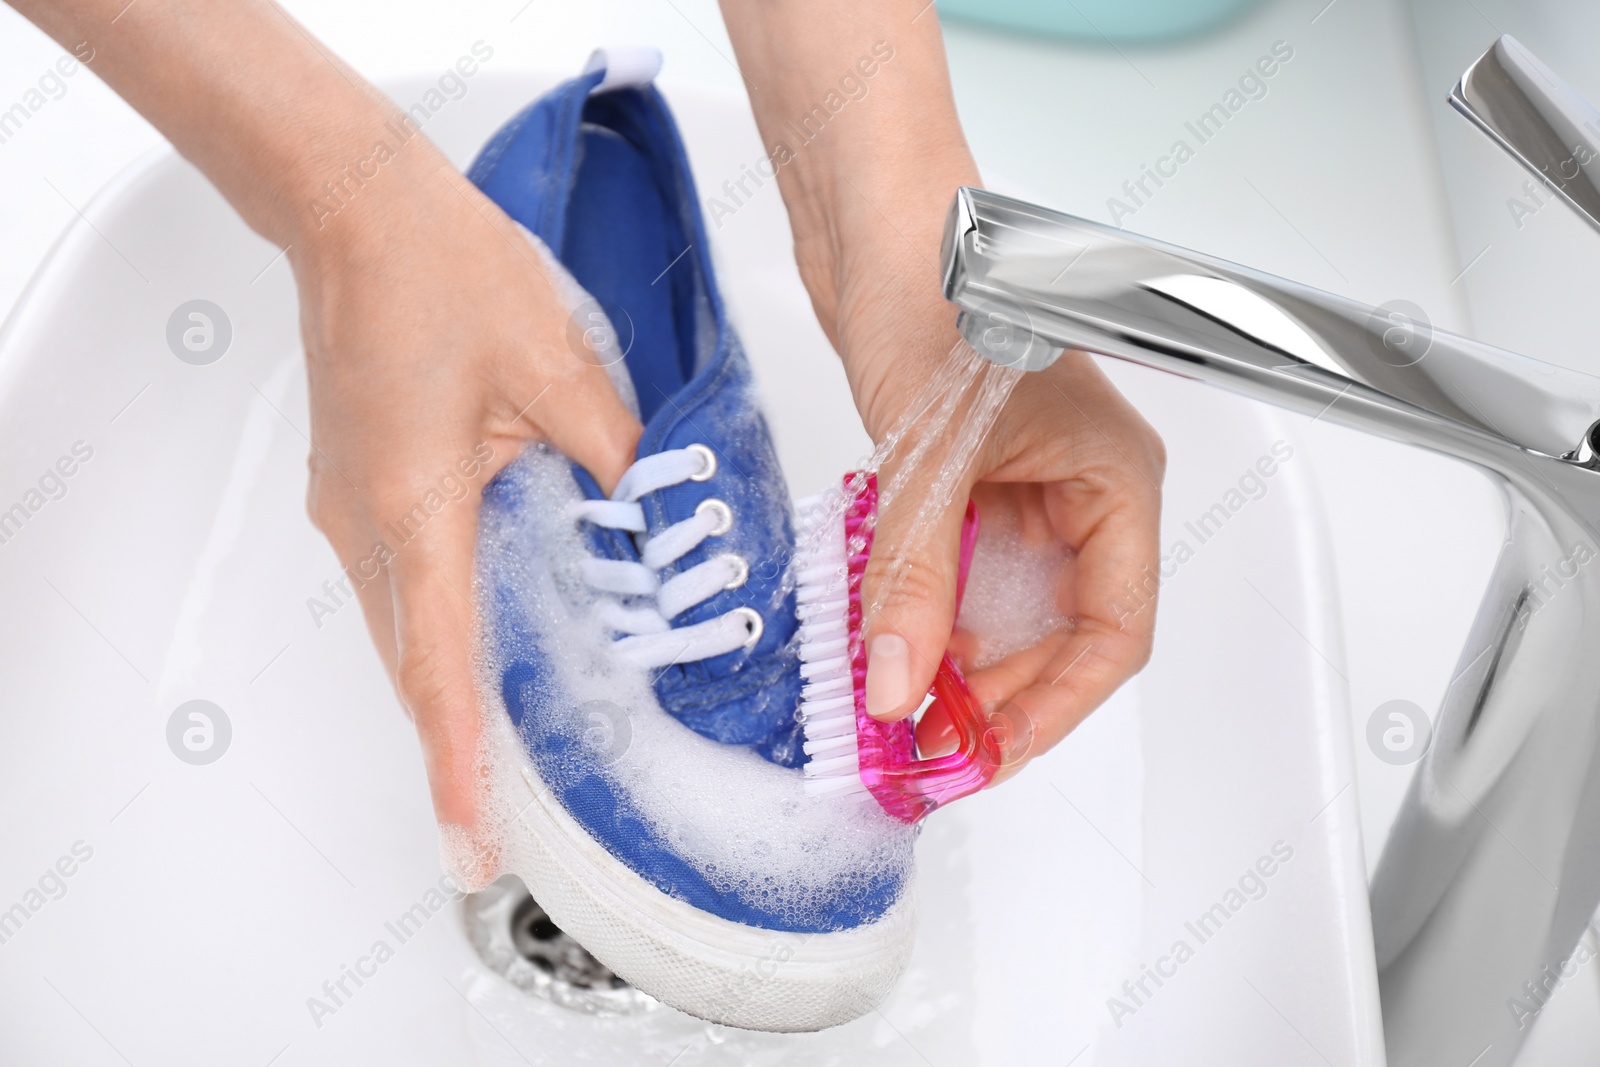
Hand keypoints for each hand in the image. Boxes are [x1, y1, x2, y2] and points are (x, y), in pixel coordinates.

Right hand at [293, 145, 640, 844]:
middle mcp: (364, 523)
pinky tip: (487, 645)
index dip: (460, 764)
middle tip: (496, 828)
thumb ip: (615, 457)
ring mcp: (349, 509)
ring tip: (500, 761)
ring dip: (447, 696)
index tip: (471, 840)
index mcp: (416, 505)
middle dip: (457, 753)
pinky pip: (399, 587)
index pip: (442, 665)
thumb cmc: (443, 268)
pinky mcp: (356, 488)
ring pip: (402, 632)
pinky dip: (439, 635)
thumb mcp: (560, 364)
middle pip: (414, 666)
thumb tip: (650, 512)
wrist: (357, 208)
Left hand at [718, 0, 1164, 781]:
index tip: (987, 752)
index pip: (1113, 632)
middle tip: (924, 742)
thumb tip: (896, 688)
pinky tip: (879, 632)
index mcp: (1114, 482)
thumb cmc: (937, 295)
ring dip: (950, 657)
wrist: (875, 223)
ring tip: (893, 697)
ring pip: (1002, 609)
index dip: (1052, 706)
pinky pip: (955, 571)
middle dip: (992, 692)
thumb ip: (915, 583)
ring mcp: (1021, 490)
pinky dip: (919, 609)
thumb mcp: (929, 462)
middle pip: (1056, 633)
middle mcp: (1078, 493)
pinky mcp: (966, 483)